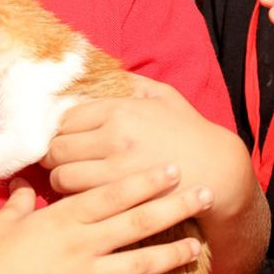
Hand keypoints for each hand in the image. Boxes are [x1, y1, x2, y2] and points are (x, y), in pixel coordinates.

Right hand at [0, 166, 208, 273]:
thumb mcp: (8, 218)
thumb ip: (23, 199)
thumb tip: (25, 183)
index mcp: (65, 217)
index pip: (114, 194)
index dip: (146, 181)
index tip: (173, 169)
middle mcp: (81, 243)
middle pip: (136, 222)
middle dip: (173, 207)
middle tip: (203, 195)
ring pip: (139, 263)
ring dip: (172, 255)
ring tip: (198, 247)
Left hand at [40, 77, 265, 273]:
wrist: (219, 171)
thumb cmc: (191, 133)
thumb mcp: (164, 96)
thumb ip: (132, 84)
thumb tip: (106, 74)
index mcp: (119, 110)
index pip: (66, 118)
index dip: (60, 129)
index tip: (63, 136)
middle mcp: (113, 138)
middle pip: (57, 147)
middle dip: (54, 154)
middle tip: (60, 159)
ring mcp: (116, 171)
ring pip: (61, 176)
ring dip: (60, 178)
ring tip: (69, 179)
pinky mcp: (121, 198)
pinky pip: (79, 199)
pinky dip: (75, 198)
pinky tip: (82, 195)